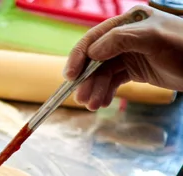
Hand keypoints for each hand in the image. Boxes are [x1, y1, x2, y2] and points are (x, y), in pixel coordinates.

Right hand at [64, 5, 182, 110]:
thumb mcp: (154, 39)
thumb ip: (121, 39)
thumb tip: (92, 52)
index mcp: (129, 22)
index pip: (94, 39)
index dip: (79, 58)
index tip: (70, 77)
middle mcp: (126, 36)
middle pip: (95, 59)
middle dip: (86, 79)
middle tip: (81, 99)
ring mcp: (130, 53)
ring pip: (103, 72)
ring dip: (95, 89)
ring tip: (92, 106)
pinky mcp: (136, 68)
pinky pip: (113, 80)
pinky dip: (106, 92)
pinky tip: (102, 102)